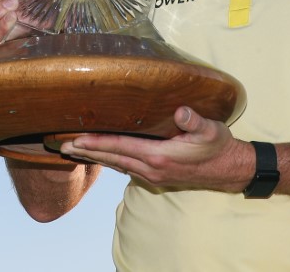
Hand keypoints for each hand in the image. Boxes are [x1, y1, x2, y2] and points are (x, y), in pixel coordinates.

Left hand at [58, 106, 254, 192]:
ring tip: (73, 150)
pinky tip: (100, 156)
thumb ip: (194, 121)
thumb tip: (181, 112)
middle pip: (111, 158)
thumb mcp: (210, 130)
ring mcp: (152, 175)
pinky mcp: (155, 176)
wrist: (228, 170)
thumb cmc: (218, 147)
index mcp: (159, 157)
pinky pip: (126, 167)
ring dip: (94, 157)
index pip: (120, 147)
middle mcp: (151, 169)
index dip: (97, 142)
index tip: (76, 138)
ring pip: (116, 164)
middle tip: (61, 144)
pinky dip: (109, 160)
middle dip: (86, 151)